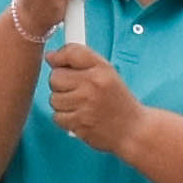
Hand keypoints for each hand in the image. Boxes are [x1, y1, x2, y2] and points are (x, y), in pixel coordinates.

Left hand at [38, 34, 142, 159]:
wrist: (132, 130)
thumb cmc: (118, 101)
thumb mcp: (107, 73)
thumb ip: (80, 59)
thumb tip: (50, 56)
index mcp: (102, 69)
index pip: (71, 52)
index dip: (59, 56)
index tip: (56, 62)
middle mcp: (93, 85)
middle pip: (55, 77)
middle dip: (60, 83)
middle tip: (75, 89)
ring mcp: (86, 105)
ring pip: (54, 98)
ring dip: (62, 103)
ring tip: (79, 105)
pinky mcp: (80, 124)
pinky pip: (57, 117)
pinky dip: (65, 118)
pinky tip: (79, 116)